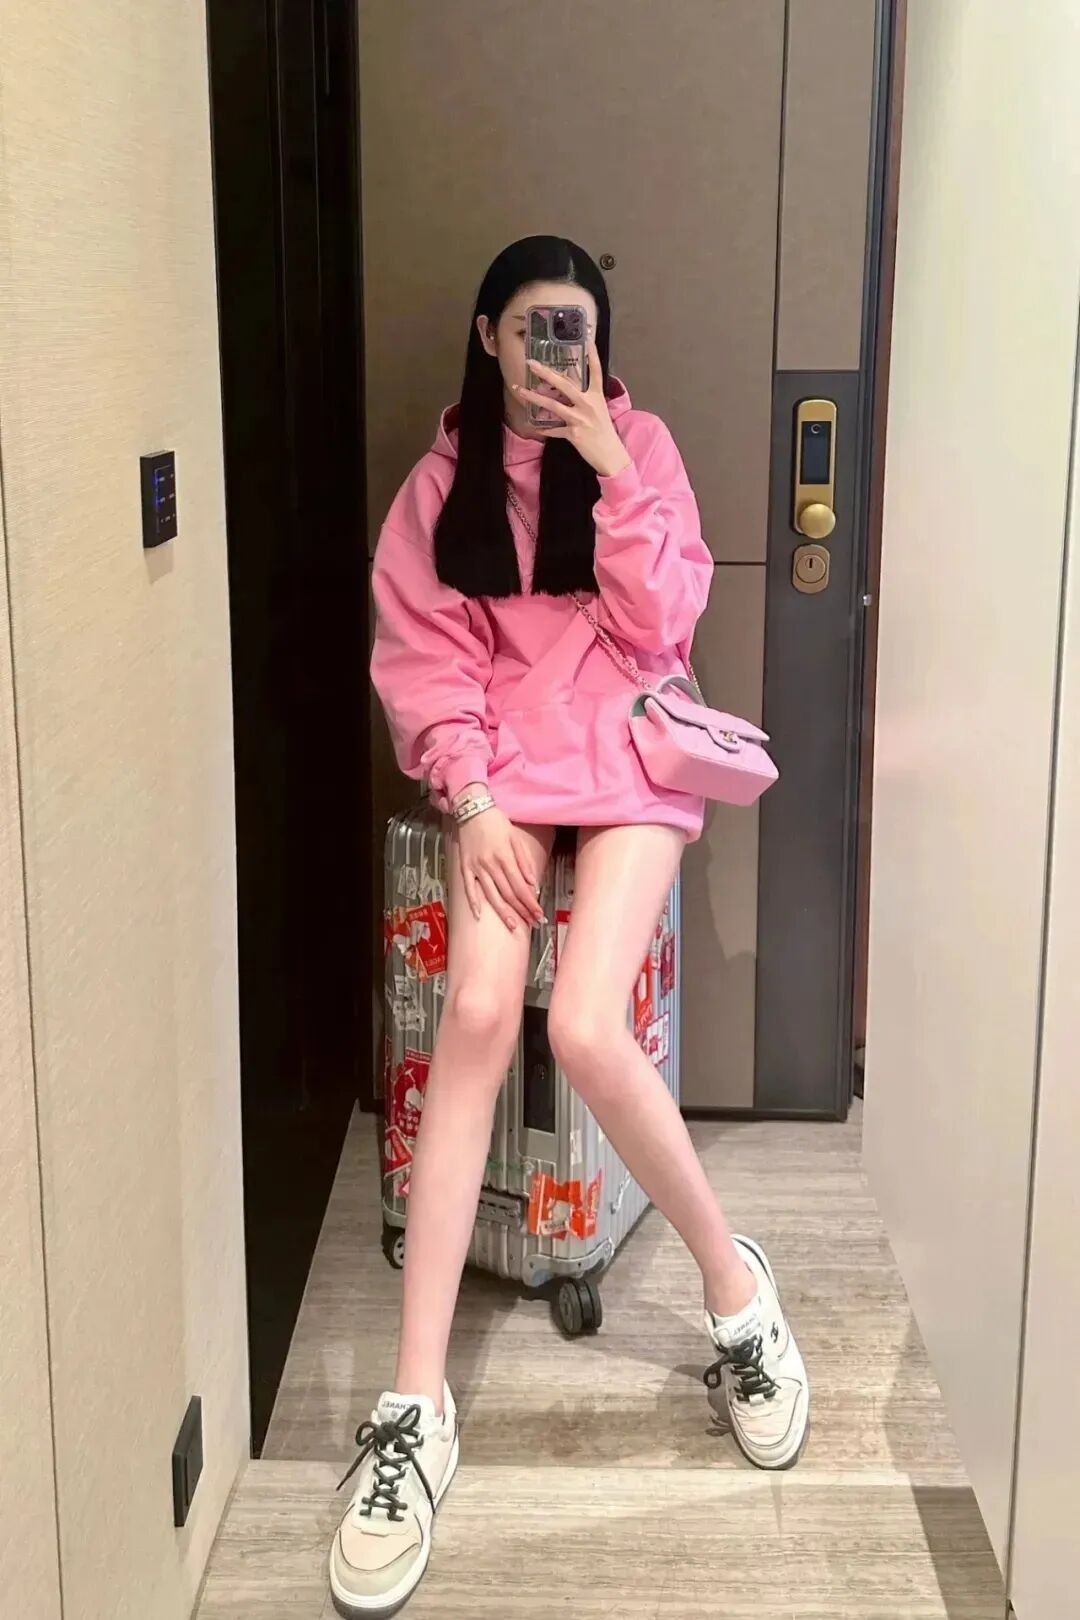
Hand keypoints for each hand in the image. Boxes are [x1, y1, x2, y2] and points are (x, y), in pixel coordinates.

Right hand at [456, 805, 544, 931]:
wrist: (472, 809)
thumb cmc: (496, 821)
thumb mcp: (515, 837)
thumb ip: (524, 861)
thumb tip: (533, 883)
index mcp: (505, 857)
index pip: (521, 886)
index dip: (530, 903)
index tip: (538, 914)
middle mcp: (491, 865)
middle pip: (508, 894)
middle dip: (522, 910)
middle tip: (532, 923)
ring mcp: (476, 867)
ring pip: (491, 895)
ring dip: (503, 912)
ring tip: (512, 925)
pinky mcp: (465, 867)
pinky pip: (469, 888)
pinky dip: (474, 902)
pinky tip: (479, 916)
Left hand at [513, 341, 632, 478]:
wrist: (611, 455)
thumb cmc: (604, 432)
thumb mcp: (599, 410)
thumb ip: (585, 398)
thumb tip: (568, 391)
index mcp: (596, 396)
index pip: (595, 371)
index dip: (592, 355)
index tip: (588, 339)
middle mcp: (588, 404)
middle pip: (564, 384)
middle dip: (545, 372)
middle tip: (531, 363)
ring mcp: (580, 418)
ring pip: (553, 405)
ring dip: (534, 397)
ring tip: (519, 390)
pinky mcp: (574, 433)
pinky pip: (554, 430)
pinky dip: (545, 429)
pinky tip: (534, 426)